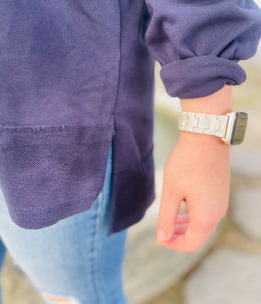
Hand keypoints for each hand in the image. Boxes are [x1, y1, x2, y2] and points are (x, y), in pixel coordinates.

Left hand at [156, 130, 230, 251]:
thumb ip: (166, 218)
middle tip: (162, 227)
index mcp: (207, 217)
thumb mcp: (171, 192)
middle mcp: (219, 212)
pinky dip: (193, 212)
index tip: (159, 236)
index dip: (173, 244)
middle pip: (198, 234)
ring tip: (170, 215)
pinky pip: (208, 209)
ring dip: (186, 223)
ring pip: (203, 222)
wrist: (206, 136)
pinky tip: (182, 201)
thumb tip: (162, 238)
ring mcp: (222, 201)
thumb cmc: (186, 163)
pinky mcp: (221, 191)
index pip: (191, 244)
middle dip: (179, 234)